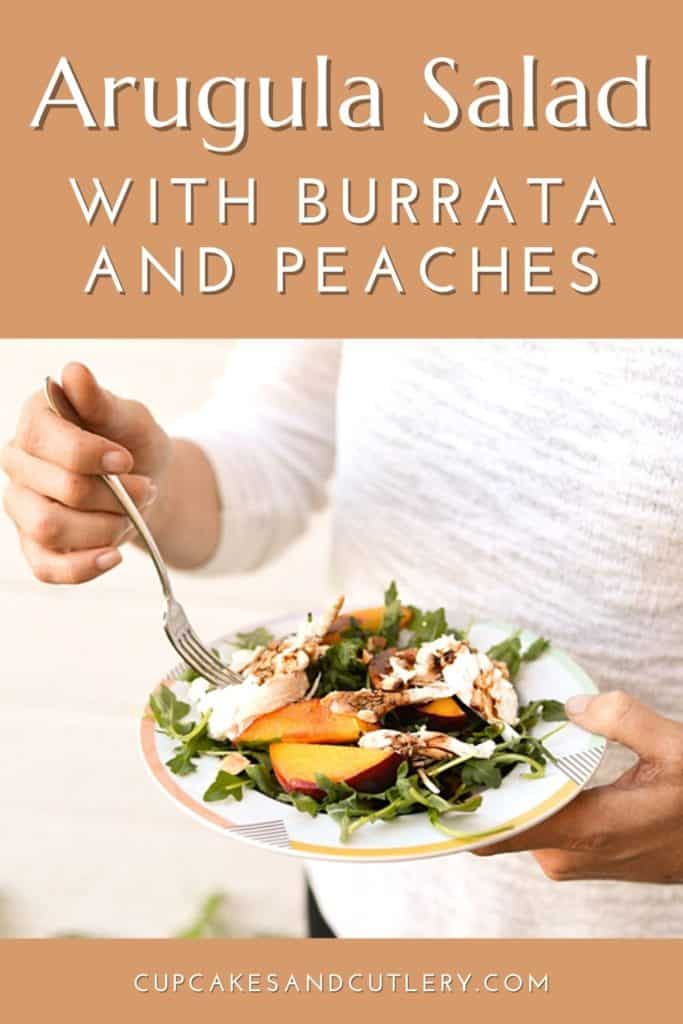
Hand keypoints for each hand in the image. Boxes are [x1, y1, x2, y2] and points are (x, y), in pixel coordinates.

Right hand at [1, 363, 171, 582]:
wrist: (145, 483)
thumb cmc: (132, 442)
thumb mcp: (130, 417)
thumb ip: (101, 401)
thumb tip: (73, 372)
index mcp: (36, 421)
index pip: (50, 442)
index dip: (93, 455)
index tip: (128, 460)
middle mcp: (18, 462)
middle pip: (61, 490)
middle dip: (115, 496)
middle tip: (145, 489)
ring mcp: (21, 505)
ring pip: (51, 528)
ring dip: (105, 528)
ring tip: (131, 516)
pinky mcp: (33, 544)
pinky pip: (47, 567)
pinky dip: (84, 567)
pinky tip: (113, 557)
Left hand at [476, 691, 682, 882]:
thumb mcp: (677, 750)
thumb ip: (624, 720)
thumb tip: (572, 706)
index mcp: (586, 831)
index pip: (500, 831)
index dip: (462, 801)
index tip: (438, 767)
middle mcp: (566, 855)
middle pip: (500, 817)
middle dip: (482, 776)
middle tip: (469, 729)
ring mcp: (568, 860)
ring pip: (516, 820)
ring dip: (506, 785)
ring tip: (494, 738)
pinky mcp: (576, 856)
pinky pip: (534, 825)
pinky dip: (527, 796)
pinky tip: (526, 763)